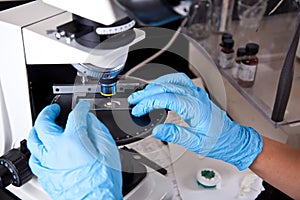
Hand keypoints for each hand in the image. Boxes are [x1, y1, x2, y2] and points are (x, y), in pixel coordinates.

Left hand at [27, 100, 121, 199]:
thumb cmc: (103, 180)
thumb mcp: (108, 148)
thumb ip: (97, 129)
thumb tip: (89, 119)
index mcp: (73, 140)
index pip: (75, 116)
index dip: (80, 107)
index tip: (83, 106)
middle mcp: (56, 149)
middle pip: (43, 123)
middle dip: (48, 112)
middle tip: (54, 110)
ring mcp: (48, 163)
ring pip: (33, 140)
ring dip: (37, 129)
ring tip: (43, 126)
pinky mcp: (45, 175)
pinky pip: (35, 158)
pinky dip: (37, 150)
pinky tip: (42, 149)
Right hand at [128, 73, 262, 169]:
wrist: (232, 139)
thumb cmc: (218, 141)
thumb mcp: (196, 143)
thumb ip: (176, 135)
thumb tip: (158, 130)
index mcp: (195, 107)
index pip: (166, 98)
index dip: (149, 102)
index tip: (139, 109)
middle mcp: (196, 97)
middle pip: (167, 87)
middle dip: (147, 92)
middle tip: (135, 100)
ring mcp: (197, 94)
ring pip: (173, 80)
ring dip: (156, 84)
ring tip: (144, 92)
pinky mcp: (197, 95)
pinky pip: (180, 81)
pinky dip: (166, 82)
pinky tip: (160, 87)